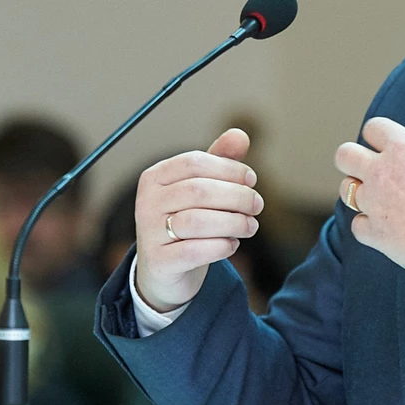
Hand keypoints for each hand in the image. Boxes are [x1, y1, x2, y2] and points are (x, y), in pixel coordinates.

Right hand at [133, 128, 263, 312]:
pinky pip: (195, 251)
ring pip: (197, 221)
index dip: (229, 169)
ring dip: (234, 222)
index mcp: (155, 176)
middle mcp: (146, 202)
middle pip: (198, 191)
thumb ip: (220, 161)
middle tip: (257, 206)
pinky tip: (232, 244)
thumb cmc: (187, 219)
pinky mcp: (159, 262)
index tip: (251, 180)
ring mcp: (149, 233)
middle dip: (237, 197)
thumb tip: (240, 135)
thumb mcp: (201, 187)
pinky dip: (221, 246)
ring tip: (250, 226)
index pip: (194, 162)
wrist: (165, 270)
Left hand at [334, 106, 404, 278]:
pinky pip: (357, 226)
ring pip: (346, 191)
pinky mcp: (377, 235)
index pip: (373, 127)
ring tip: (380, 197)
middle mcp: (383, 173)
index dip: (380, 134)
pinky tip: (387, 225)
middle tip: (369, 167)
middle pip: (344, 155)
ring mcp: (376, 205)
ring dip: (359, 191)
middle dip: (353, 158)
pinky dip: (369, 226)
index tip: (389, 144)